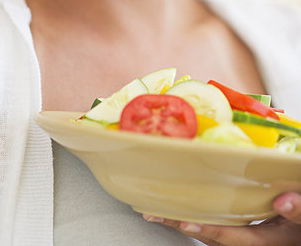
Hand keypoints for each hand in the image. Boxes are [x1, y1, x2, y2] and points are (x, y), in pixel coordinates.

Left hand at [143, 192, 300, 244]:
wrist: (297, 237)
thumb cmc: (299, 231)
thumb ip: (298, 211)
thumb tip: (284, 199)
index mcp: (262, 242)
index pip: (231, 236)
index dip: (207, 229)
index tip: (184, 221)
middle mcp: (247, 244)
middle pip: (208, 236)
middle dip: (179, 224)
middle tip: (153, 213)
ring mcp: (241, 240)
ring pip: (207, 234)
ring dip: (181, 221)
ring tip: (157, 210)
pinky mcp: (239, 234)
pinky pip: (213, 228)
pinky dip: (195, 219)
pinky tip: (181, 208)